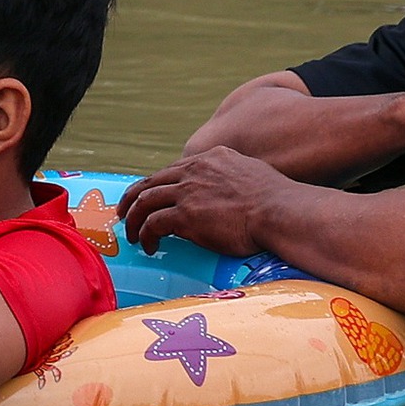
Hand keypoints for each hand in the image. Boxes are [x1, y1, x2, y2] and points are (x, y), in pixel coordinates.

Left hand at [118, 147, 291, 255]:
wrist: (280, 212)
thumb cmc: (275, 200)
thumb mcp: (250, 172)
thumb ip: (232, 175)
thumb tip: (229, 189)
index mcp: (210, 158)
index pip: (171, 170)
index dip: (156, 185)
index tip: (150, 198)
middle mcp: (195, 170)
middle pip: (150, 182)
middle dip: (132, 198)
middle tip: (125, 213)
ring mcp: (188, 192)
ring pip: (144, 202)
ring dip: (134, 219)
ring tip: (131, 235)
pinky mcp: (185, 215)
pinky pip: (152, 224)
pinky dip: (145, 235)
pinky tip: (149, 246)